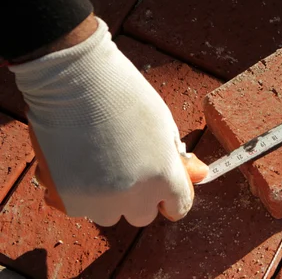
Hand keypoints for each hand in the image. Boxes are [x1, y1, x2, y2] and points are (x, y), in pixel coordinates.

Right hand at [10, 16, 207, 226]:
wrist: (73, 79)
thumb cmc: (124, 94)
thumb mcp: (163, 123)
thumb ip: (176, 156)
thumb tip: (199, 174)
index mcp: (164, 177)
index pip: (178, 207)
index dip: (172, 196)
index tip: (164, 187)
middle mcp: (134, 196)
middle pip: (143, 216)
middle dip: (141, 197)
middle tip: (129, 166)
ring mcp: (99, 201)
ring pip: (110, 215)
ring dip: (109, 197)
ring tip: (101, 159)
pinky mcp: (67, 200)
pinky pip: (80, 207)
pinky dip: (81, 191)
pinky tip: (78, 160)